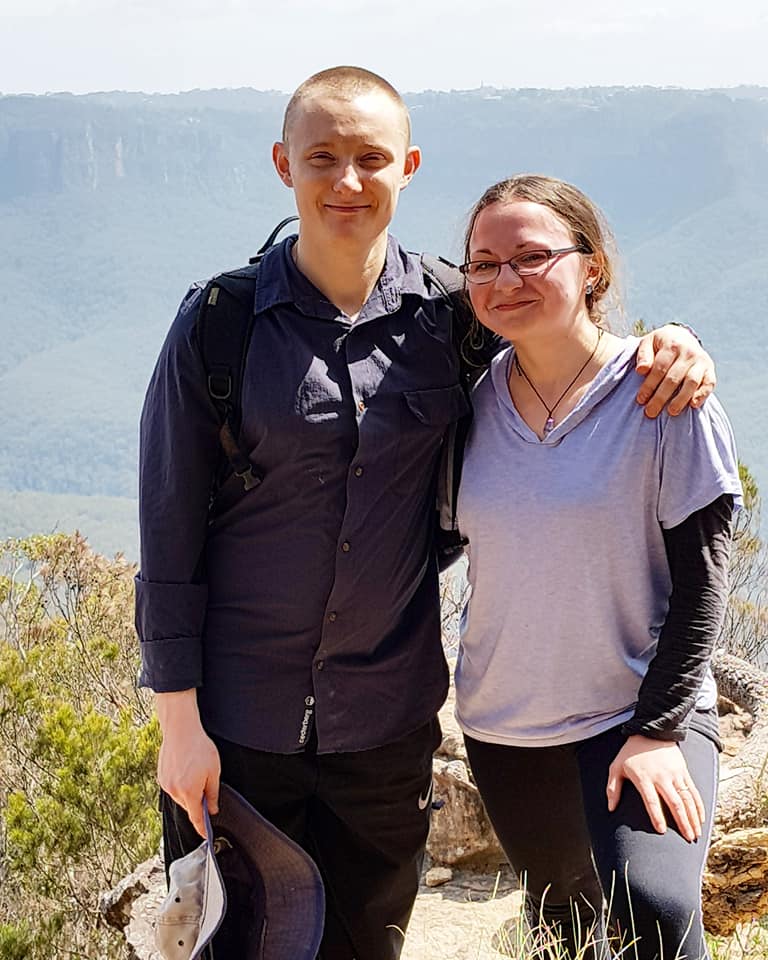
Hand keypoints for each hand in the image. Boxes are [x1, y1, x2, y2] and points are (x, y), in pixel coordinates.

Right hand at [156, 690, 220, 838]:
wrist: (180, 729)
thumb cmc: (199, 747)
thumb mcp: (214, 770)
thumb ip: (212, 793)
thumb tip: (212, 809)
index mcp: (189, 792)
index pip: (196, 817)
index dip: (202, 828)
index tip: (206, 836)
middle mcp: (175, 791)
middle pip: (189, 806)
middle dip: (198, 801)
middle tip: (206, 784)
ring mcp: (166, 784)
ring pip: (181, 796)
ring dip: (189, 791)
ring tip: (195, 770)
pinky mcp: (161, 777)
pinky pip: (174, 787)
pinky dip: (181, 783)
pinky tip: (186, 768)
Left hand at [606, 735, 704, 842]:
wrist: (651, 731)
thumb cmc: (631, 752)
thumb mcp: (616, 767)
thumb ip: (613, 788)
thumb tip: (610, 808)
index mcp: (644, 778)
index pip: (651, 800)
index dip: (656, 816)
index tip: (661, 831)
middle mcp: (661, 777)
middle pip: (674, 802)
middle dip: (683, 822)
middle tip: (688, 839)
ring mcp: (675, 774)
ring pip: (687, 799)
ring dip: (693, 817)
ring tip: (697, 834)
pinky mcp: (684, 772)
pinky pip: (694, 791)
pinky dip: (699, 806)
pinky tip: (702, 819)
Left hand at [635, 326, 714, 417]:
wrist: (682, 336)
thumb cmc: (661, 344)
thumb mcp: (648, 342)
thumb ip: (643, 355)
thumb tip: (641, 370)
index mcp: (672, 345)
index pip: (659, 369)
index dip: (649, 385)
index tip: (641, 400)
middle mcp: (688, 353)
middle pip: (673, 378)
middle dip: (661, 397)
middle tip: (650, 412)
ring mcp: (701, 361)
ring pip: (691, 382)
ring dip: (681, 398)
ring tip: (671, 412)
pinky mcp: (709, 369)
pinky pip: (709, 383)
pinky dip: (703, 394)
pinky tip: (693, 405)